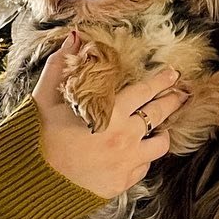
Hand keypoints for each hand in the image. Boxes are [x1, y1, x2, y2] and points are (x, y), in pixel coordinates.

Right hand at [32, 34, 189, 198]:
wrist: (36, 181)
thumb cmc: (40, 136)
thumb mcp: (45, 97)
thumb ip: (60, 65)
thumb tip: (75, 37)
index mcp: (109, 114)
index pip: (145, 91)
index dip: (161, 80)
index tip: (172, 73)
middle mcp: (124, 137)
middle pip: (159, 114)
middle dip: (173, 101)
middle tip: (182, 94)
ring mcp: (126, 162)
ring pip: (160, 144)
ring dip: (162, 134)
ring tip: (161, 128)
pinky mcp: (123, 182)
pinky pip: (144, 167)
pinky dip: (142, 158)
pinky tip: (136, 153)